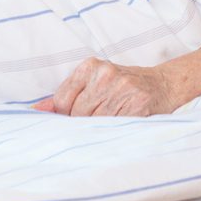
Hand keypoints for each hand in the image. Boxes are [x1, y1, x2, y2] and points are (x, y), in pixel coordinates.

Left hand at [34, 57, 185, 117]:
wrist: (164, 85)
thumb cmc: (123, 86)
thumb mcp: (94, 82)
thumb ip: (66, 95)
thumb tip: (36, 110)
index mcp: (90, 66)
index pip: (61, 102)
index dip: (65, 117)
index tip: (74, 120)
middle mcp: (105, 75)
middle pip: (77, 115)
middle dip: (82, 125)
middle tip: (96, 122)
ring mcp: (122, 89)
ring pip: (94, 123)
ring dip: (98, 130)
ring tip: (108, 124)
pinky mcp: (138, 105)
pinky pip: (113, 128)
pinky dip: (113, 133)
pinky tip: (119, 128)